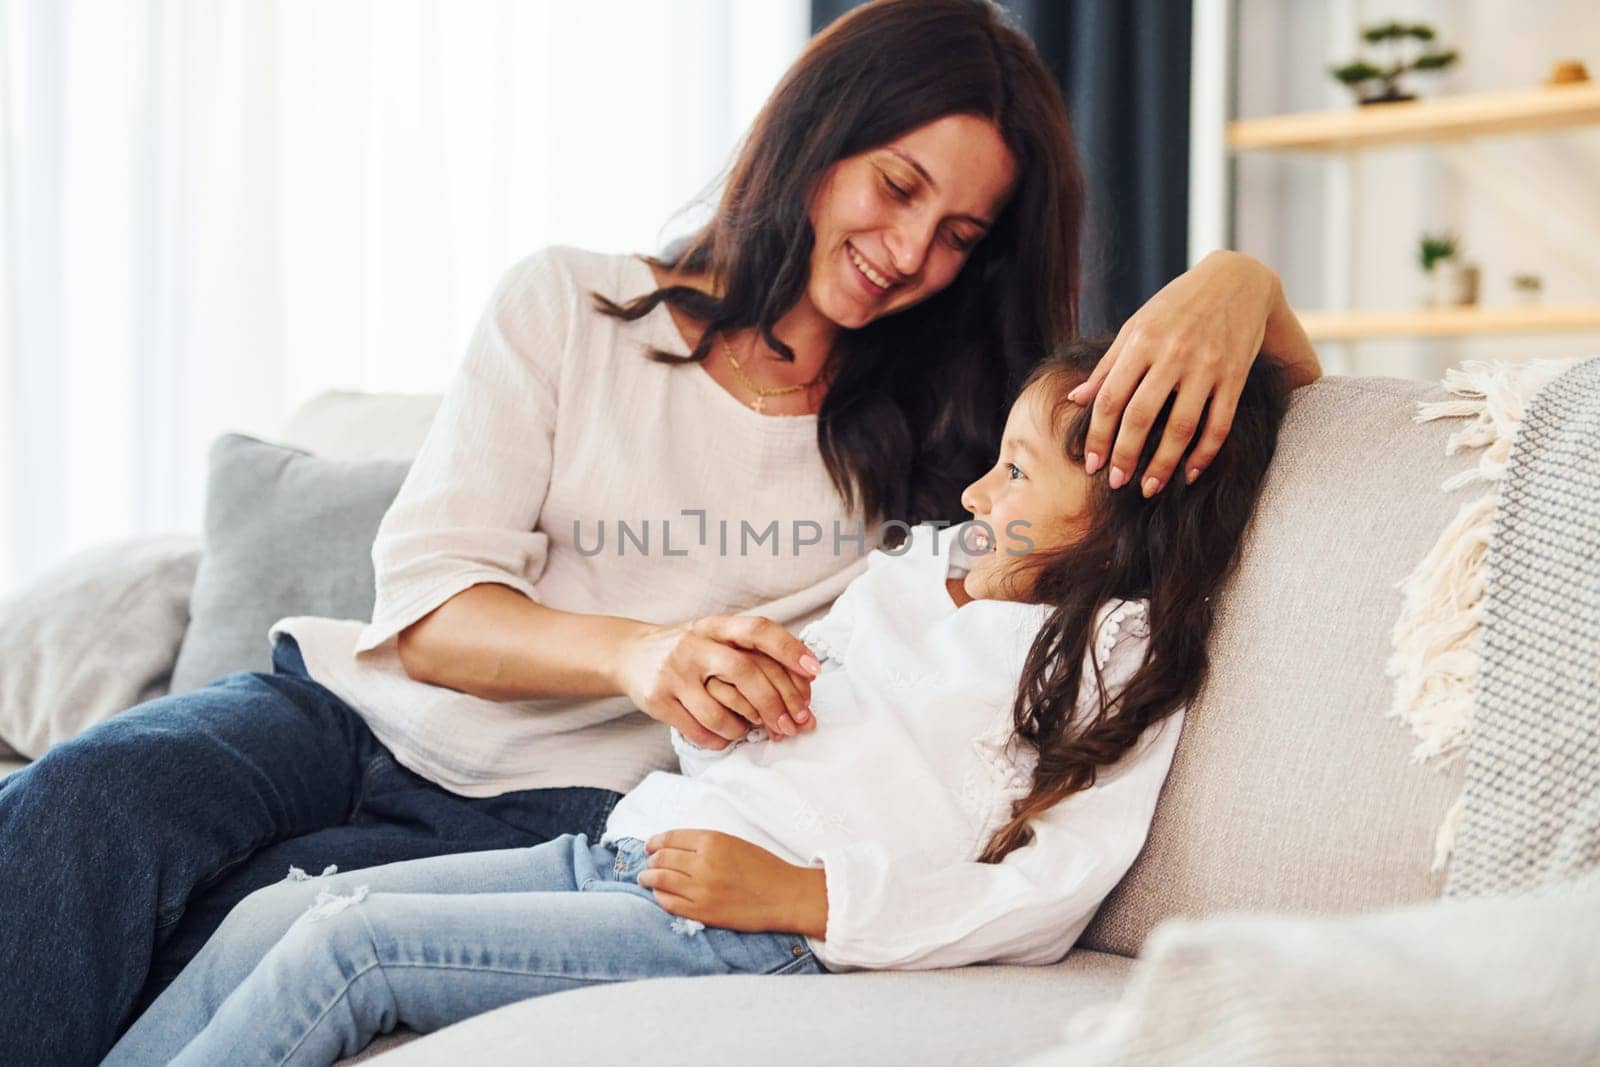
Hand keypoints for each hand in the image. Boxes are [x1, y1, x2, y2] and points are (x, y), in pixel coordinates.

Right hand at [613, 615, 819, 747]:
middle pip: (744, 672)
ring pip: (720, 711)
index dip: (789, 648)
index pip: (758, 630)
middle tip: (794, 725)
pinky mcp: (658, 700)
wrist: (630, 654)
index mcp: (715, 626)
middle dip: (775, 703)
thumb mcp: (716, 638)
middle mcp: (694, 645)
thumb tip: (804, 687)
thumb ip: (752, 654)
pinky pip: (699, 730)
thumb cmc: (690, 651)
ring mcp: (674, 673)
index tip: (814, 671)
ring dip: (745, 728)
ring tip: (753, 731)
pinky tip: (728, 737)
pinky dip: (721, 739)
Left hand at [639, 829, 828, 936]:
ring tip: (645, 879)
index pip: (670, 838)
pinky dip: (659, 896)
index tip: (650, 846)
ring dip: (648, 878)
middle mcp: (703, 863)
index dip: (655, 842)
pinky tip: (659, 894)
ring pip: (660, 880)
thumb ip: (703, 843)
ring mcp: (701, 889)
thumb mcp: (733, 843)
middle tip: (648, 864)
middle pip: (661, 858)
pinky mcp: (702, 911)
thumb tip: (671, 847)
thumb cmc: (762, 867)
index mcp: (712, 840)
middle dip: (650, 861)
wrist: (784, 896)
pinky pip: (668, 903)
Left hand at [1067, 250, 1278, 496]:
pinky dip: (1205, 453)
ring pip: (1182, 426)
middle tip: (1116, 483)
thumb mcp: (1137, 325)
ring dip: (1164, 463)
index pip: (1111, 398)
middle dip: (1126, 455)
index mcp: (1141, 342)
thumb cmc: (1177, 305)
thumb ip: (1108, 364)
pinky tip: (1190, 473)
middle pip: (1142, 417)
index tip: (1092, 464)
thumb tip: (1076, 399)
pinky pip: (1219, 424)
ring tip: (1150, 487)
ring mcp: (1207, 367)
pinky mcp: (1235, 377)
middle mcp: (1173, 355)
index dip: (1099, 435)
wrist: (1237, 281)